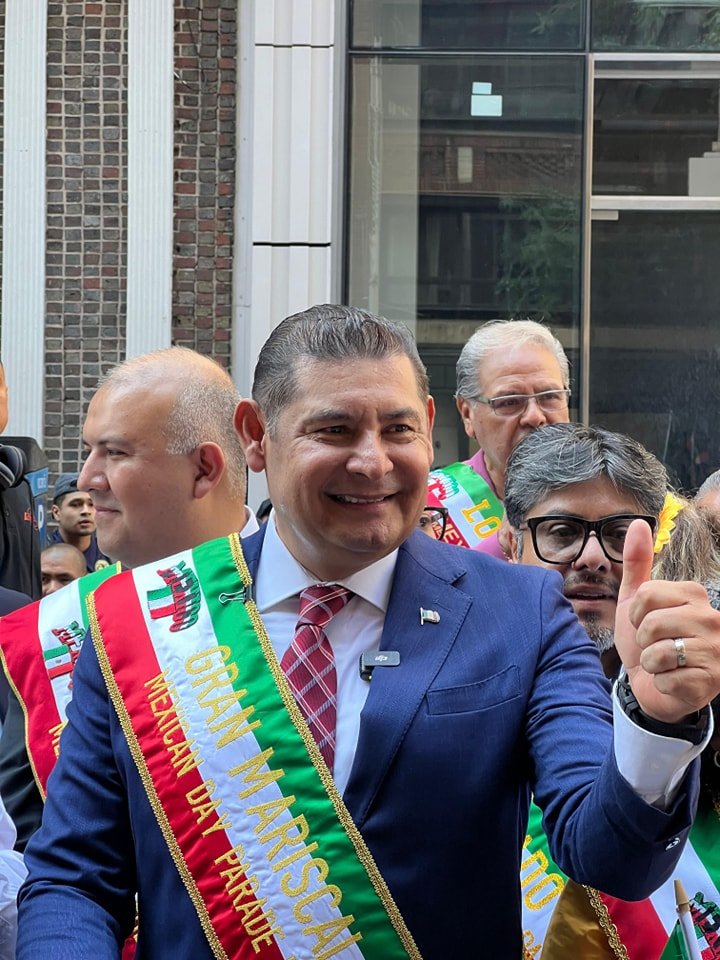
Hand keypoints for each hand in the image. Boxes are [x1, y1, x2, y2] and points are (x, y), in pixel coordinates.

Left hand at [614, 519, 719, 723]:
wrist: (653, 684)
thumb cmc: (647, 639)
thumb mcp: (635, 599)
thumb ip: (637, 563)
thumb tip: (638, 522)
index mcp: (694, 594)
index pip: (646, 594)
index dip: (636, 614)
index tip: (644, 623)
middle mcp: (712, 618)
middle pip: (650, 624)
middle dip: (643, 640)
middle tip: (654, 645)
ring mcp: (716, 650)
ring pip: (658, 652)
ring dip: (650, 663)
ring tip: (662, 663)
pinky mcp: (711, 681)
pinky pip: (667, 677)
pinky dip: (661, 682)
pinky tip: (672, 680)